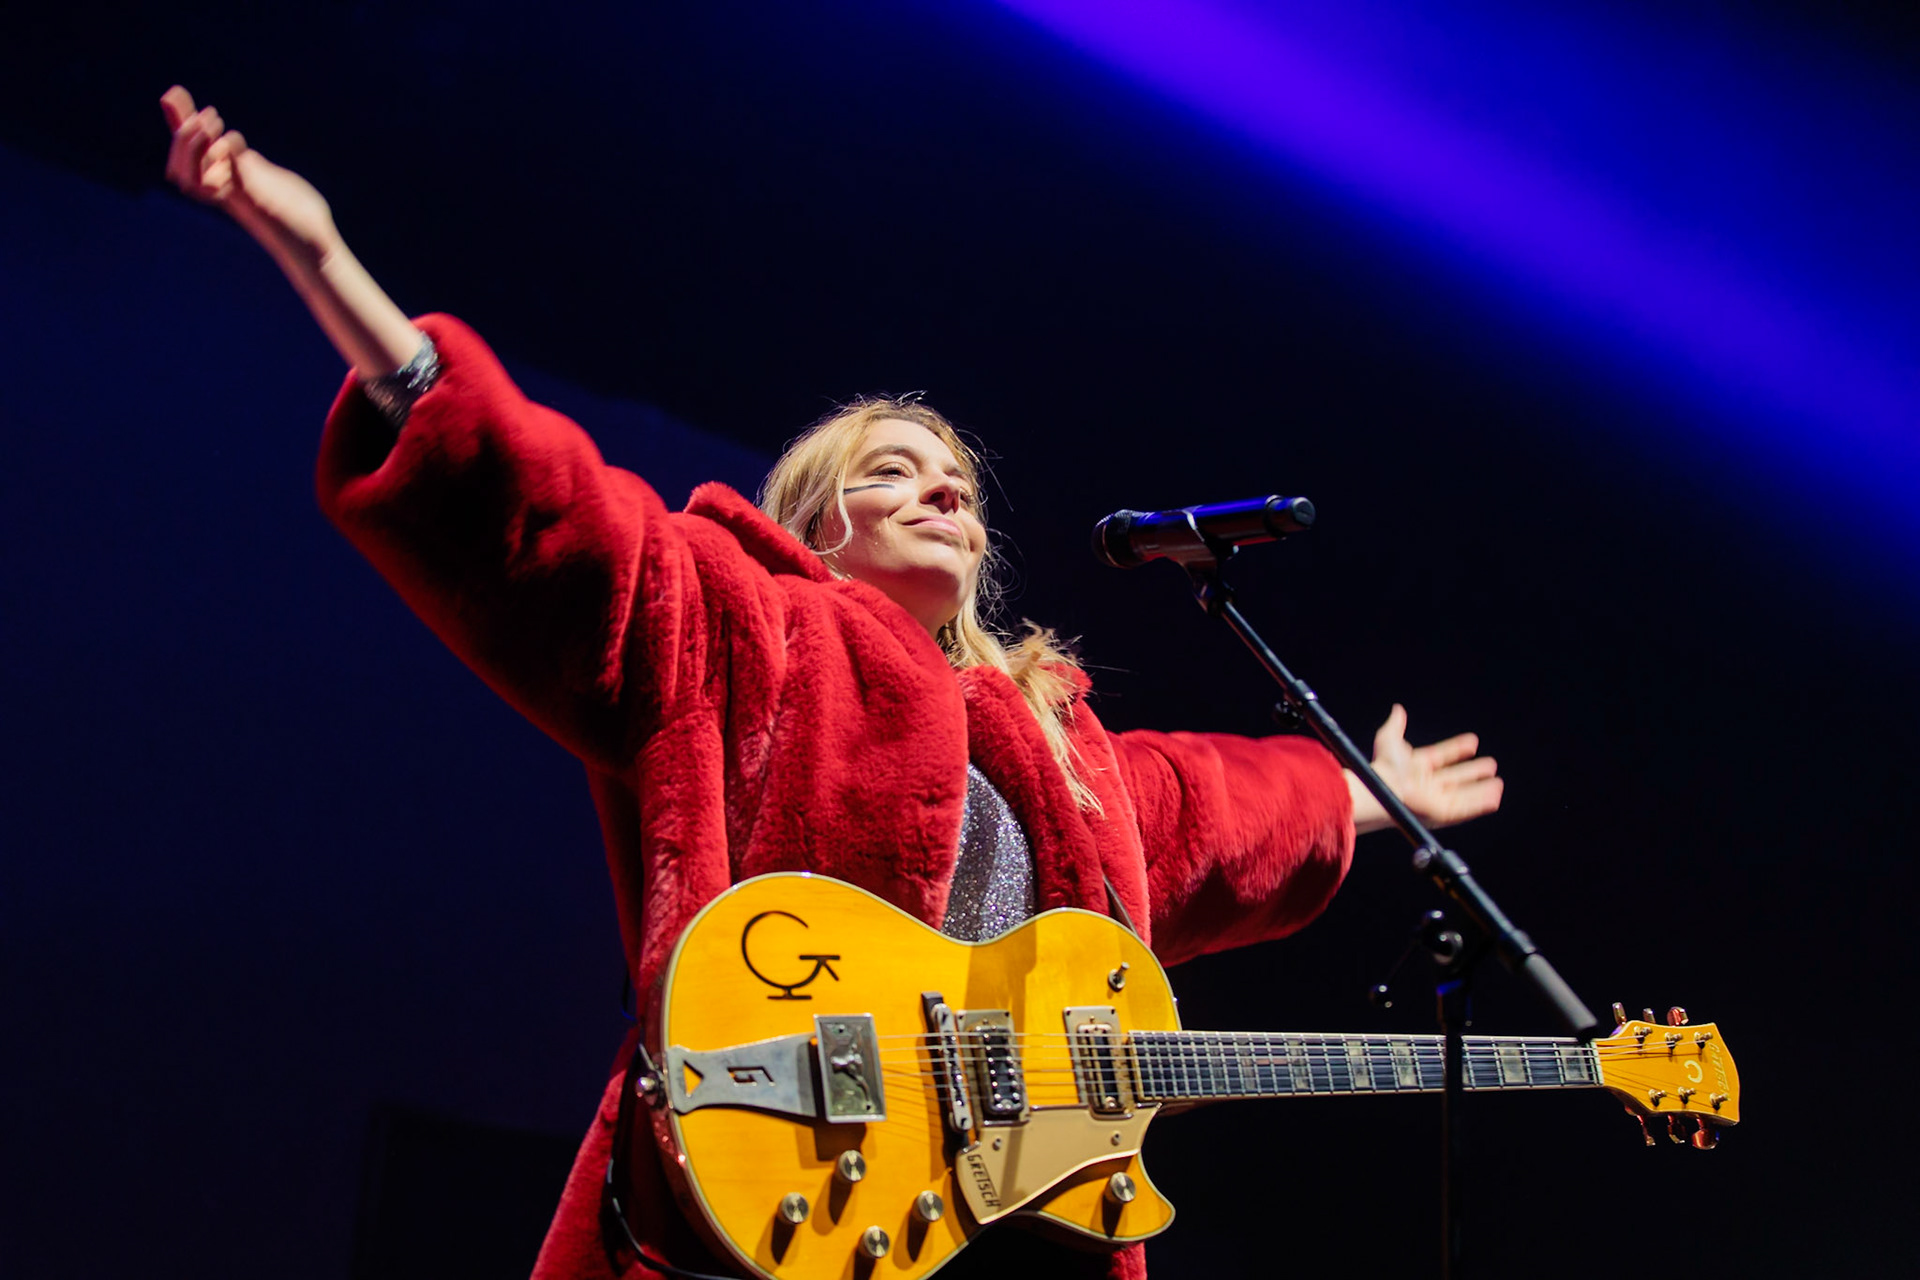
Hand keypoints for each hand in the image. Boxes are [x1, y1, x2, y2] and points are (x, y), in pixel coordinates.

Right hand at [160, 85, 338, 264]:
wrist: (316, 243)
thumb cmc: (294, 211)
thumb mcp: (263, 174)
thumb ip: (244, 159)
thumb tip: (228, 139)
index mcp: (224, 182)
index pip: (188, 153)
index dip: (176, 124)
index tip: (173, 92)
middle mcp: (225, 192)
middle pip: (180, 167)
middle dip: (183, 134)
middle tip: (209, 114)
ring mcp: (240, 199)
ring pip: (192, 177)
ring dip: (195, 145)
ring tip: (214, 121)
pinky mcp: (259, 204)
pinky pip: (231, 179)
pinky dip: (227, 155)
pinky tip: (235, 140)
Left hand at [1347, 704, 1502, 834]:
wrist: (1386, 789)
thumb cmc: (1385, 768)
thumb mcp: (1389, 740)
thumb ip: (1395, 726)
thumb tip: (1397, 709)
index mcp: (1418, 767)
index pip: (1442, 756)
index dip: (1458, 749)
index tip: (1473, 742)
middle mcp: (1428, 784)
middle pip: (1457, 777)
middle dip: (1474, 771)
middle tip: (1491, 764)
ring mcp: (1437, 799)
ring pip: (1466, 794)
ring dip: (1482, 789)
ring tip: (1498, 783)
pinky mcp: (1444, 812)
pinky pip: (1468, 808)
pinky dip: (1482, 804)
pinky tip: (1495, 798)